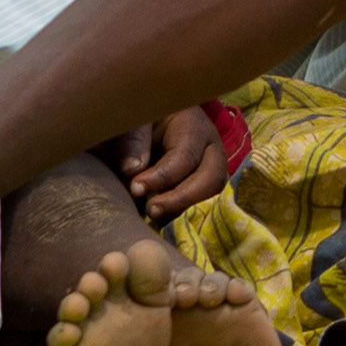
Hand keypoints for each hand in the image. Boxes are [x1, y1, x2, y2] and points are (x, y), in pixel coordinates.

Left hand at [118, 107, 229, 221]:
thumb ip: (132, 139)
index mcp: (192, 124)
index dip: (162, 176)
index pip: (185, 155)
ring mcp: (212, 169)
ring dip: (187, 212)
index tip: (136, 188)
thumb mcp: (133, 119)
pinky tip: (166, 227)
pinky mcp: (205, 188)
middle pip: (212, 178)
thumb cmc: (139, 118)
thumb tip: (133, 171)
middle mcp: (210, 148)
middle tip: (152, 211)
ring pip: (214, 196)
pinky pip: (207, 207)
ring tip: (158, 220)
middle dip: (182, 199)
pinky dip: (188, 219)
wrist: (147, 123)